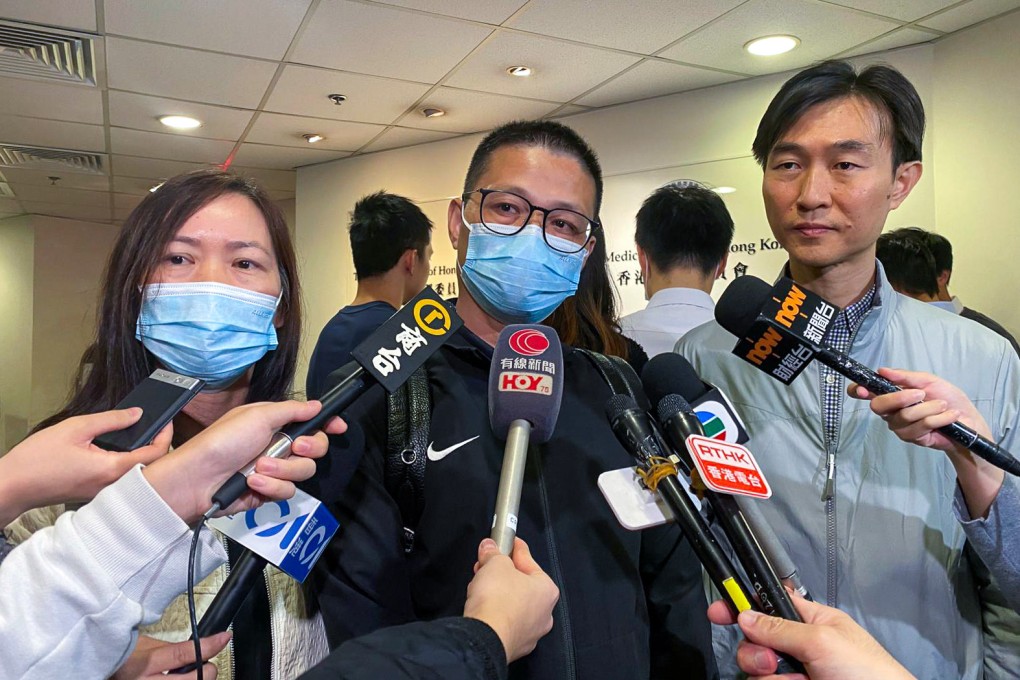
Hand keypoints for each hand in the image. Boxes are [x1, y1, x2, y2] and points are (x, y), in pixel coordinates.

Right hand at [0, 408, 170, 525]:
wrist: (13, 486)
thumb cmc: (37, 460)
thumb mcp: (76, 428)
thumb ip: (111, 420)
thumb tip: (137, 413)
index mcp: (112, 469)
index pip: (156, 453)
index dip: (166, 434)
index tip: (166, 420)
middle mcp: (113, 485)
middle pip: (151, 465)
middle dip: (158, 444)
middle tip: (157, 425)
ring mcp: (105, 492)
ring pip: (138, 473)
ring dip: (144, 454)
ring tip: (142, 433)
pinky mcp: (96, 493)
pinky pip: (122, 478)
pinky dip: (128, 462)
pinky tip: (121, 448)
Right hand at [112, 632, 229, 678]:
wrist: (102, 670)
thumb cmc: (120, 659)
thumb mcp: (145, 646)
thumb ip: (172, 648)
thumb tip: (198, 648)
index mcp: (144, 664)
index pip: (183, 654)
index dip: (208, 645)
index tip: (224, 637)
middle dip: (206, 671)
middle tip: (206, 664)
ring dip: (198, 679)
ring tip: (191, 674)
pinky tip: (180, 679)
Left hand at [142, 399, 345, 522]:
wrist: (198, 479)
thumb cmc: (220, 442)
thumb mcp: (258, 415)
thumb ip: (292, 410)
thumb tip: (316, 404)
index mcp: (275, 424)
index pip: (311, 422)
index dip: (327, 424)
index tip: (337, 426)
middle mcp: (278, 446)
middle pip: (315, 449)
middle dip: (306, 448)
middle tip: (293, 446)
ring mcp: (274, 470)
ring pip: (303, 472)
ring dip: (282, 470)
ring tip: (258, 468)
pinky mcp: (268, 492)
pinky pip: (287, 492)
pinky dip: (270, 487)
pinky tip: (252, 482)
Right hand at [464, 538, 559, 662]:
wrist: (484, 637)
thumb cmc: (498, 600)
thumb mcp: (495, 563)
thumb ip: (493, 553)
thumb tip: (489, 547)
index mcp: (547, 590)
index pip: (530, 562)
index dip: (515, 549)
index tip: (507, 542)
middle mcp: (544, 614)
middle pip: (521, 585)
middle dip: (503, 572)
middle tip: (489, 563)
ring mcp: (529, 632)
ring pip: (513, 605)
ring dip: (498, 592)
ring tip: (481, 583)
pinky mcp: (513, 645)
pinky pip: (504, 621)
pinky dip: (494, 611)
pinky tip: (482, 605)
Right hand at [706, 596, 913, 679]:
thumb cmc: (868, 673)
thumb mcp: (823, 641)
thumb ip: (780, 627)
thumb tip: (745, 615)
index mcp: (811, 621)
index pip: (768, 604)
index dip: (742, 604)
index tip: (717, 611)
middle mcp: (800, 646)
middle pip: (755, 640)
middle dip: (756, 652)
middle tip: (771, 663)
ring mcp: (797, 673)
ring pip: (758, 670)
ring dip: (769, 677)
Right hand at [847, 368, 1002, 517]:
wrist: (968, 422)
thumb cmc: (949, 399)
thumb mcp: (929, 381)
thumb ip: (906, 377)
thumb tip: (883, 370)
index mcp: (891, 394)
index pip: (865, 392)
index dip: (858, 390)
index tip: (862, 390)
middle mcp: (890, 411)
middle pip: (878, 406)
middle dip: (899, 398)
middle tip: (921, 394)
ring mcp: (899, 426)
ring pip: (903, 416)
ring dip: (928, 409)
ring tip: (944, 406)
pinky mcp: (912, 438)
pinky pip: (919, 426)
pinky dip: (938, 418)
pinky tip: (949, 416)